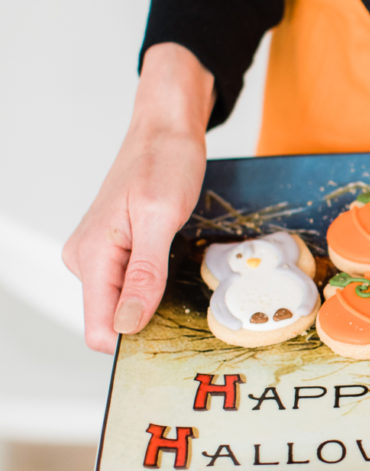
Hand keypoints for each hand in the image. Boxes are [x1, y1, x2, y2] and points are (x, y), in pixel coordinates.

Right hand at [63, 44, 214, 351]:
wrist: (165, 130)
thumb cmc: (164, 163)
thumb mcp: (161, 217)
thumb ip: (145, 274)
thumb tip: (127, 324)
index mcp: (92, 256)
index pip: (99, 328)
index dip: (132, 340)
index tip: (168, 334)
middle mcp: (85, 261)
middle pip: (112, 319)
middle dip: (147, 318)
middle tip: (183, 294)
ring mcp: (98, 256)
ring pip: (123, 304)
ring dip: (152, 300)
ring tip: (177, 269)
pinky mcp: (114, 251)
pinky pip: (130, 285)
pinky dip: (153, 284)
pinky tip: (171, 264)